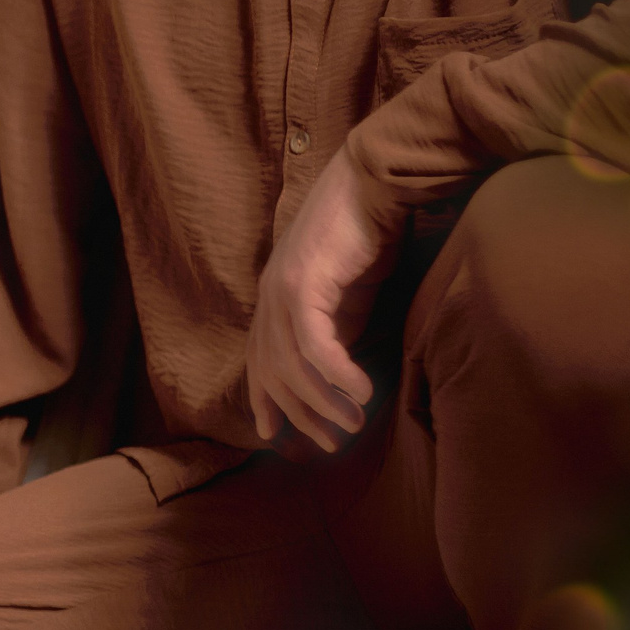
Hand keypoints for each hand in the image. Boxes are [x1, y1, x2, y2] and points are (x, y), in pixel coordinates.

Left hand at [245, 148, 400, 453]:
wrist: (370, 186)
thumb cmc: (363, 237)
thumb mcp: (343, 296)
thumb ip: (332, 330)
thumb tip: (332, 376)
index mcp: (273, 299)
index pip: (259, 360)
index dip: (265, 399)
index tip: (276, 435)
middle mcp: (269, 297)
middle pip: (274, 371)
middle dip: (301, 414)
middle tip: (331, 443)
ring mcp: (282, 289)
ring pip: (293, 364)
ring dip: (324, 402)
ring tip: (352, 425)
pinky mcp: (304, 283)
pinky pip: (314, 344)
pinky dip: (336, 374)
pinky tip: (360, 392)